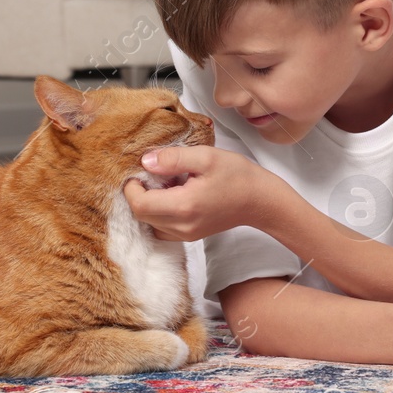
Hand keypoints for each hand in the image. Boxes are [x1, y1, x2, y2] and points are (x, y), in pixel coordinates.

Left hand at [121, 145, 283, 240]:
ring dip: (150, 202)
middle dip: (139, 194)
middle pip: (141, 215)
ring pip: (150, 222)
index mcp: (183, 206)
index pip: (139, 204)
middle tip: (153, 174)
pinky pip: (163, 226)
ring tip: (167, 183)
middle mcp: (182, 226)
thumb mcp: (205, 157)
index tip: (139, 170)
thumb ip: (173, 158)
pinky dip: (160, 211)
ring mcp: (186, 234)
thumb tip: (145, 161)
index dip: (131, 187)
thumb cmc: (237, 176)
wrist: (261, 200)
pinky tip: (175, 194)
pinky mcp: (190, 235)